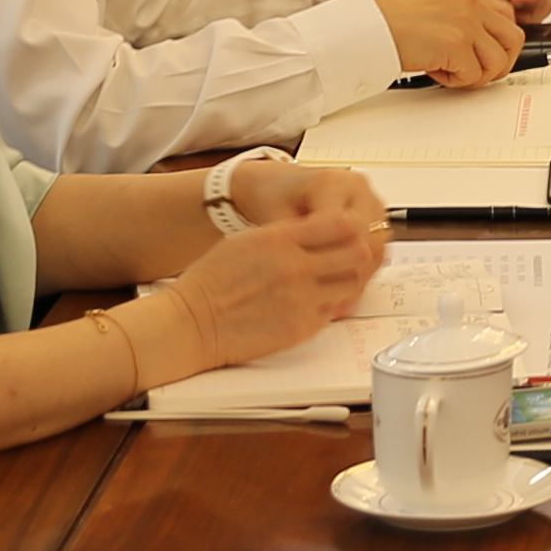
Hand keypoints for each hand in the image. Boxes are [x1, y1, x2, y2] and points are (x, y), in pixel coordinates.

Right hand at [168, 185, 390, 361]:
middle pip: (356, 253)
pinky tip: (313, 302)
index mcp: (280, 238)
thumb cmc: (213, 281)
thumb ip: (288, 233)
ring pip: (352, 284)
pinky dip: (330, 305)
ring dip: (346, 281)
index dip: (350, 226)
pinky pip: (334, 311)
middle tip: (347, 256)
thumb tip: (322, 229)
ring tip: (330, 281)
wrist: (194, 322)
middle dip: (355, 253)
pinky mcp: (302, 327)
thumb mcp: (249, 239)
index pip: (341, 222)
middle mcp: (296, 266)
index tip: (348, 229)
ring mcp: (302, 299)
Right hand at [384, 0, 524, 88]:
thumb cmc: (397, 24)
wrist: (372, 27)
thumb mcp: (441, 13)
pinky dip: (456, 81)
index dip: (501, 44)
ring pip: (498, 62)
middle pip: (514, 40)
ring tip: (452, 72)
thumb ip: (467, 24)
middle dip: (499, 63)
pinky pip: (473, 75)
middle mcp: (472, 6)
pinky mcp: (456, 45)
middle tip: (478, 72)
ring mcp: (466, 24)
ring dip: (477, 75)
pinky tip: (437, 71)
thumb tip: (488, 52)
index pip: (509, 19)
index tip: (488, 57)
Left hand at [398, 0, 550, 20]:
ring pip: (519, 13)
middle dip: (530, 14)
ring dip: (513, 23)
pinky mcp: (481, 3)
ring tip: (496, 27)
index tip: (518, 6)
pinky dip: (497, 26)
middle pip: (538, 1)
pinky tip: (485, 29)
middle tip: (512, 22)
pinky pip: (499, 18)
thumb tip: (505, 15)